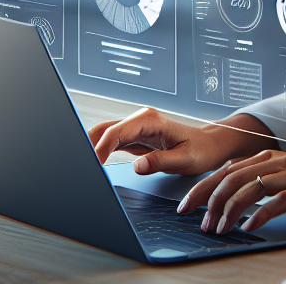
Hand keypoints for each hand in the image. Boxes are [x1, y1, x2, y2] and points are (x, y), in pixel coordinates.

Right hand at [88, 108, 273, 176]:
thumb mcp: (184, 160)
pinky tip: (90, 163)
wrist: (209, 145)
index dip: (100, 148)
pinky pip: (111, 142)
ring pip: (104, 134)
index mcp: (150, 120)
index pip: (117, 132)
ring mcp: (136, 127)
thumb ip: (160, 162)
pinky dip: (98, 151)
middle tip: (77, 166)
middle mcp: (140, 119)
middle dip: (87, 144)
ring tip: (78, 166)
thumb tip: (137, 166)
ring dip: (90, 147)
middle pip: (105, 129)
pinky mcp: (134, 137)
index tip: (91, 166)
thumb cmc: (200, 150)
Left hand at [176, 150, 285, 233]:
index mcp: (275, 159)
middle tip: (199, 223)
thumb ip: (267, 188)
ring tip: (219, 229)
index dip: (204, 187)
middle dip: (211, 199)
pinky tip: (250, 226)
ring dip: (231, 209)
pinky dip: (261, 212)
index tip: (185, 206)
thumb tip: (232, 200)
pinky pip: (282, 199)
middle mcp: (284, 161)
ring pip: (254, 185)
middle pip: (236, 175)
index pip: (230, 169)